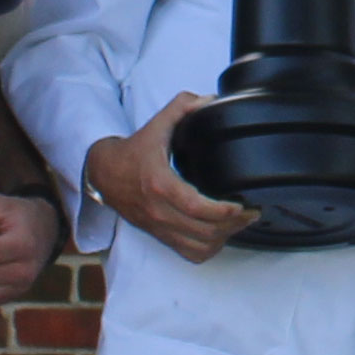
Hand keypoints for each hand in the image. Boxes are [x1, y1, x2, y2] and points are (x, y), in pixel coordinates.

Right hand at [87, 97, 260, 261]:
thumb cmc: (132, 152)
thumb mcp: (155, 125)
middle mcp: (160, 212)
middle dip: (233, 224)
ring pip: (199, 247)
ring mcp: (160, 227)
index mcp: (161, 185)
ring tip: (239, 222)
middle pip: (204, 231)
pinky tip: (219, 235)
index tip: (241, 205)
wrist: (103, 174)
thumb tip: (208, 101)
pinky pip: (190, 254)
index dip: (223, 211)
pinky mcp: (160, 236)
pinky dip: (208, 249)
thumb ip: (181, 108)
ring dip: (223, 238)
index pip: (195, 207)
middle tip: (251, 212)